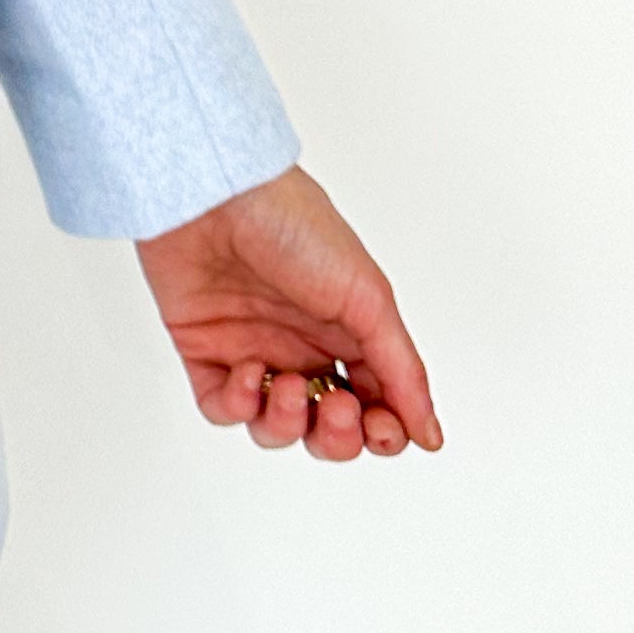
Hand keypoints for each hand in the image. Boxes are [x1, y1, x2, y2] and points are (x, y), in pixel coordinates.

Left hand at [135, 163, 443, 463]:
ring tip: (290, 387)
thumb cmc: (294, 225)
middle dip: (337, 438)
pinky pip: (221, 407)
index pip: (376, 406)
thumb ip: (401, 371)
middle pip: (326, 429)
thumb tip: (430, 435)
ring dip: (288, 423)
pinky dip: (238, 406)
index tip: (383, 428)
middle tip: (340, 411)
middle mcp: (301, 347)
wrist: (216, 194)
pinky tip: (249, 373)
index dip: (382, 432)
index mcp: (347, 334)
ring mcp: (253, 350)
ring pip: (274, 427)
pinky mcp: (203, 350)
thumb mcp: (367, 297)